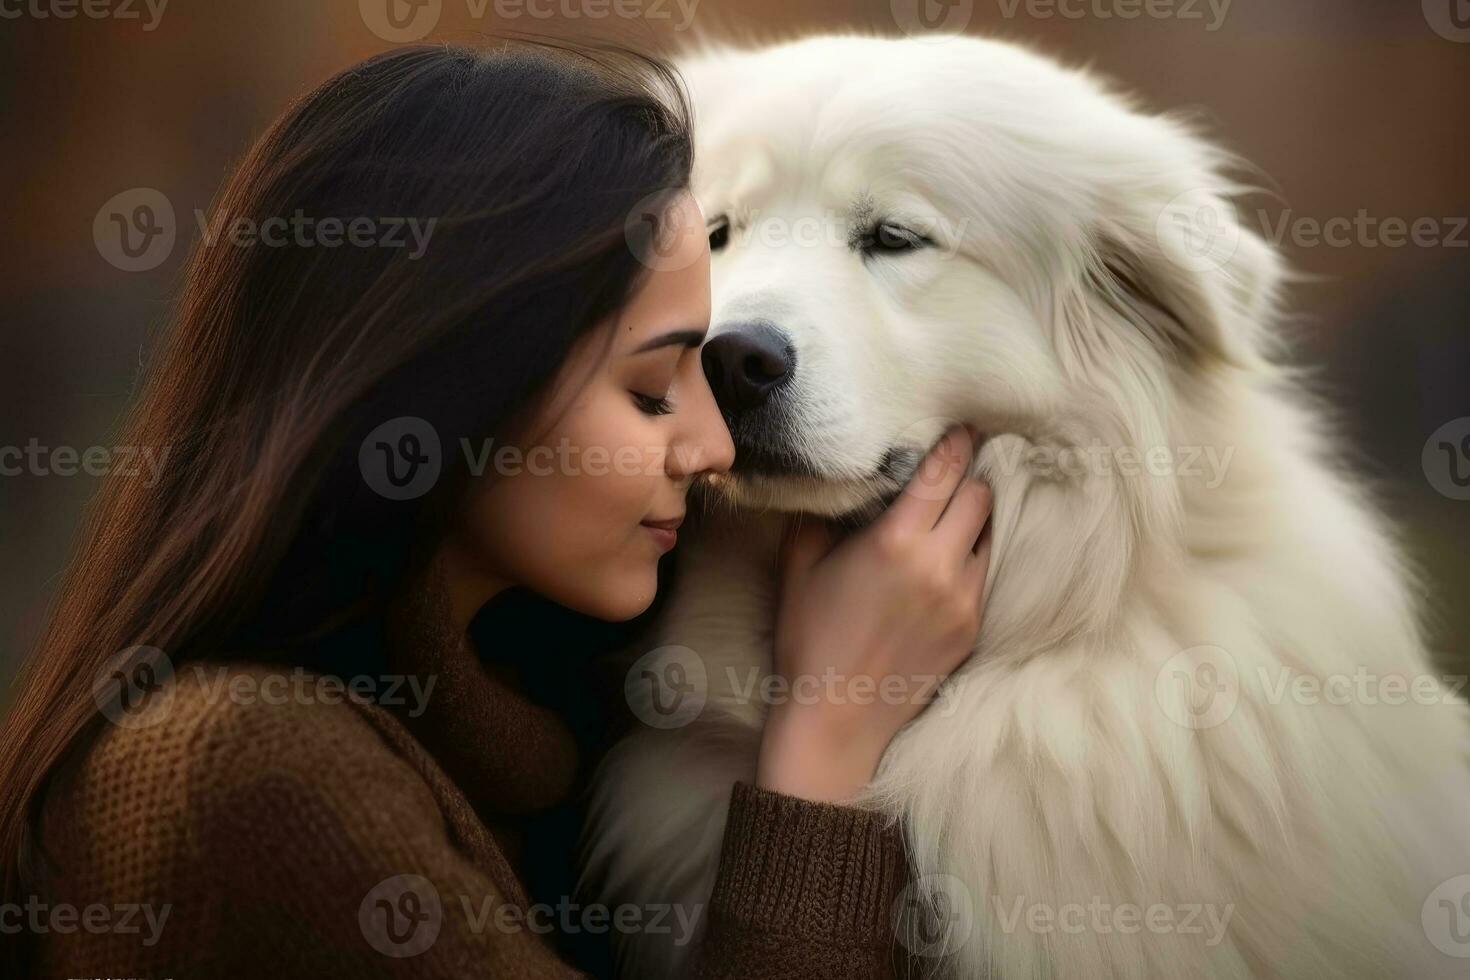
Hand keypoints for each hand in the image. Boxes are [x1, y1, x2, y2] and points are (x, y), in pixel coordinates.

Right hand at [756, 425, 993, 801]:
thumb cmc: (809, 638)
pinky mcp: (973, 629)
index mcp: (898, 542)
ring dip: (973, 519)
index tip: (963, 427)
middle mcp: (941, 566)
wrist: (836, 718)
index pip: (944, 473)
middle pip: (981, 496)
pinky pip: (983, 575)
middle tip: (953, 471)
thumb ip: (823, 515)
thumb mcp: (799, 565)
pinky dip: (969, 558)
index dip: (957, 444)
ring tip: (952, 515)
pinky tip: (945, 561)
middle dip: (968, 479)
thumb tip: (847, 481)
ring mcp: (964, 600)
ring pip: (989, 535)